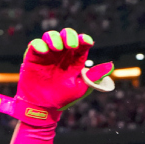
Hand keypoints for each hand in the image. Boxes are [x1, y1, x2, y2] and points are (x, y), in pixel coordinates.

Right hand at [0, 28, 114, 126]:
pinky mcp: (33, 57)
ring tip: (57, 48)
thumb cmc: (63, 98)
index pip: (81, 43)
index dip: (84, 40)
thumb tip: (111, 66)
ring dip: (54, 38)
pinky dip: (39, 44)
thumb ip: (94, 76)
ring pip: (50, 36)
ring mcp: (47, 54)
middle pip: (66, 35)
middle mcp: (61, 54)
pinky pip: (35, 44)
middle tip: (71, 45)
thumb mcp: (81, 87)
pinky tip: (44, 51)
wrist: (44, 108)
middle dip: (69, 35)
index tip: (86, 42)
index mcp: (75, 59)